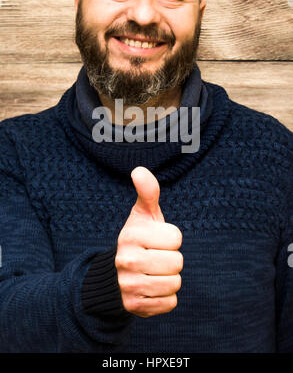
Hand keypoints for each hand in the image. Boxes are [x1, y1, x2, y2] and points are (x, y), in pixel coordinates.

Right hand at [115, 166, 182, 317]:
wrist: (115, 275)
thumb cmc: (137, 240)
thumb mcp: (142, 215)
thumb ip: (147, 192)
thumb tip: (139, 170)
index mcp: (131, 235)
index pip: (176, 238)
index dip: (171, 238)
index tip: (156, 240)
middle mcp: (126, 261)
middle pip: (177, 262)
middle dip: (171, 259)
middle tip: (155, 257)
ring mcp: (129, 285)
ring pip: (175, 283)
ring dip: (170, 278)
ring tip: (154, 272)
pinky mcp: (135, 307)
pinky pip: (171, 303)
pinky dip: (166, 297)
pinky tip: (152, 288)